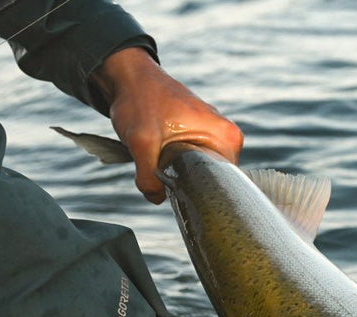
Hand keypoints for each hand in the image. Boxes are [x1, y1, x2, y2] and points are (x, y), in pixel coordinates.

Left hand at [92, 47, 242, 202]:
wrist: (129, 78)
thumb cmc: (140, 101)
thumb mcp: (141, 142)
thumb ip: (148, 177)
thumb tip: (157, 198)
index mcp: (226, 137)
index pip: (225, 183)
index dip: (199, 193)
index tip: (177, 192)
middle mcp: (227, 137)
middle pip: (211, 181)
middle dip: (185, 184)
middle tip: (162, 177)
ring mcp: (214, 136)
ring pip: (198, 174)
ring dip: (177, 176)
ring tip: (158, 161)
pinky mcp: (200, 138)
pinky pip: (192, 164)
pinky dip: (174, 167)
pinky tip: (159, 158)